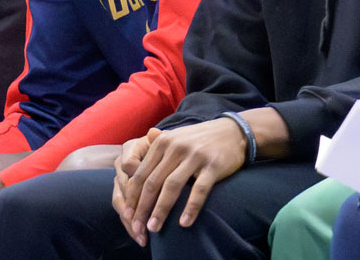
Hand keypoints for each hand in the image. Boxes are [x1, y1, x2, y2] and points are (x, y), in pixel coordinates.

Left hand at [117, 119, 245, 244]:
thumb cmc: (198, 139)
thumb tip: (127, 167)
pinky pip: (199, 190)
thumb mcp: (174, 139)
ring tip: (154, 228)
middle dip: (142, 207)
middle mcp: (175, 148)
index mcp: (162, 142)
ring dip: (161, 210)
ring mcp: (195, 156)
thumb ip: (152, 152)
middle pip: (153, 182)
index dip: (132, 196)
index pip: (141, 173)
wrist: (232, 132)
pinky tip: (184, 223)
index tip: (127, 215)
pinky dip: (190, 208)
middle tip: (136, 227)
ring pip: (172, 187)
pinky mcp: (213, 165)